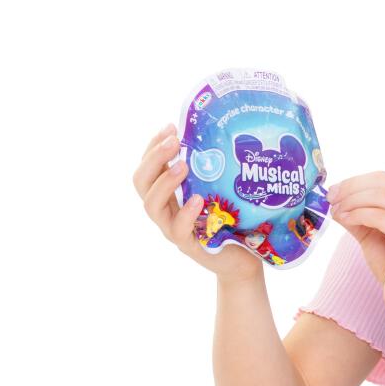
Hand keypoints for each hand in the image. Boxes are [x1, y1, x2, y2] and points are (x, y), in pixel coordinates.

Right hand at [133, 124, 262, 280]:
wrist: (243, 258)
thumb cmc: (229, 219)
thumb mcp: (216, 188)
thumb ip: (209, 168)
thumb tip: (215, 131)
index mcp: (168, 192)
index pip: (148, 166)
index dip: (153, 145)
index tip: (170, 127)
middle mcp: (165, 209)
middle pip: (141, 182)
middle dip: (154, 158)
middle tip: (174, 142)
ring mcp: (173, 228)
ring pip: (152, 206)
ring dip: (164, 182)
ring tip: (181, 166)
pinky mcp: (190, 245)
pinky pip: (178, 230)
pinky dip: (185, 214)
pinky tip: (197, 199)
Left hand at [329, 171, 384, 324]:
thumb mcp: (373, 235)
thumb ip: (358, 215)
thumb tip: (335, 199)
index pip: (384, 179)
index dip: (355, 181)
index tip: (334, 191)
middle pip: (381, 183)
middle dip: (350, 188)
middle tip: (330, 198)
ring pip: (380, 197)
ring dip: (352, 201)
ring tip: (336, 211)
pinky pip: (380, 216)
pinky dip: (358, 215)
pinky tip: (345, 220)